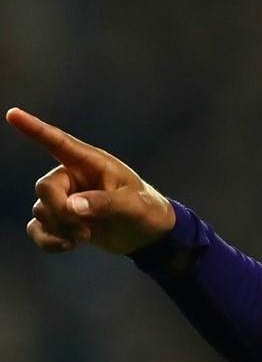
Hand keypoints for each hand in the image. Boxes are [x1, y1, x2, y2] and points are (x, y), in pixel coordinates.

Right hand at [6, 108, 175, 254]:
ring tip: (86, 236)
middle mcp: (73, 177)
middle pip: (45, 187)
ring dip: (60, 228)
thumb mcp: (133, 205)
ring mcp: (65, 199)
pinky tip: (66, 247)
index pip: (59, 142)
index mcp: (92, 163)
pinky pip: (38, 228)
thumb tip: (71, 206)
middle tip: (84, 230)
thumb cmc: (146, 209)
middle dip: (60, 211)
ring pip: (41, 211)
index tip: (13, 114)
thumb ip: (105, 203)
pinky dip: (47, 240)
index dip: (34, 128)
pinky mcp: (62, 220)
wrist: (148, 234)